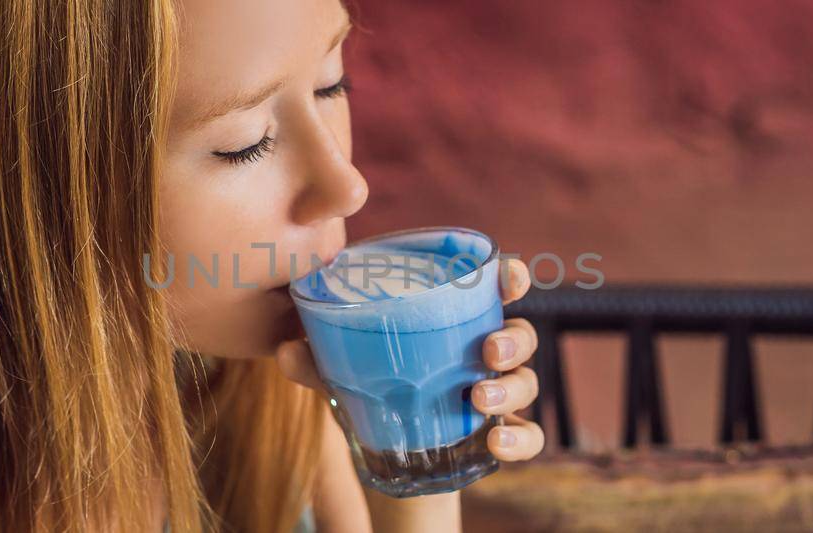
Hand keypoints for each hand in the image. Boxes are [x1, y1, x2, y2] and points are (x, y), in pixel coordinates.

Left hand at [278, 257, 546, 462]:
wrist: (386, 447)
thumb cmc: (372, 386)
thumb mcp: (342, 370)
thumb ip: (315, 358)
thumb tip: (283, 350)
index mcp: (454, 321)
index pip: (494, 289)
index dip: (511, 278)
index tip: (510, 277)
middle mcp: (484, 353)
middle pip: (520, 334)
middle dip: (512, 340)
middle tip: (485, 352)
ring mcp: (497, 393)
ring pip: (527, 383)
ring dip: (511, 388)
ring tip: (478, 399)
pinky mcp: (499, 434)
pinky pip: (529, 436)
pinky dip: (520, 439)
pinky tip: (496, 443)